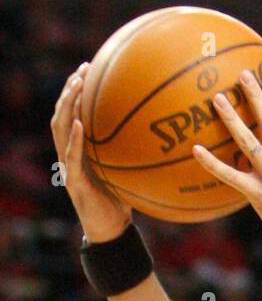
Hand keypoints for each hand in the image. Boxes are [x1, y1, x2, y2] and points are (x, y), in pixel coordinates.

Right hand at [51, 63, 131, 243]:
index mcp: (81, 150)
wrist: (112, 232)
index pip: (73, 114)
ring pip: (60, 129)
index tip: (88, 68)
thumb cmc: (122, 202)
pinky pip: (71, 156)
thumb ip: (134, 153)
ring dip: (67, 106)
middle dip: (70, 90)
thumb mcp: (128, 172)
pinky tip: (80, 123)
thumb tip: (162, 135)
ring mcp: (68, 167)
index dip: (76, 91)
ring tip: (76, 86)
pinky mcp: (73, 182)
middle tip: (82, 69)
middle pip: (62, 114)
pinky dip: (74, 139)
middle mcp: (70, 154)